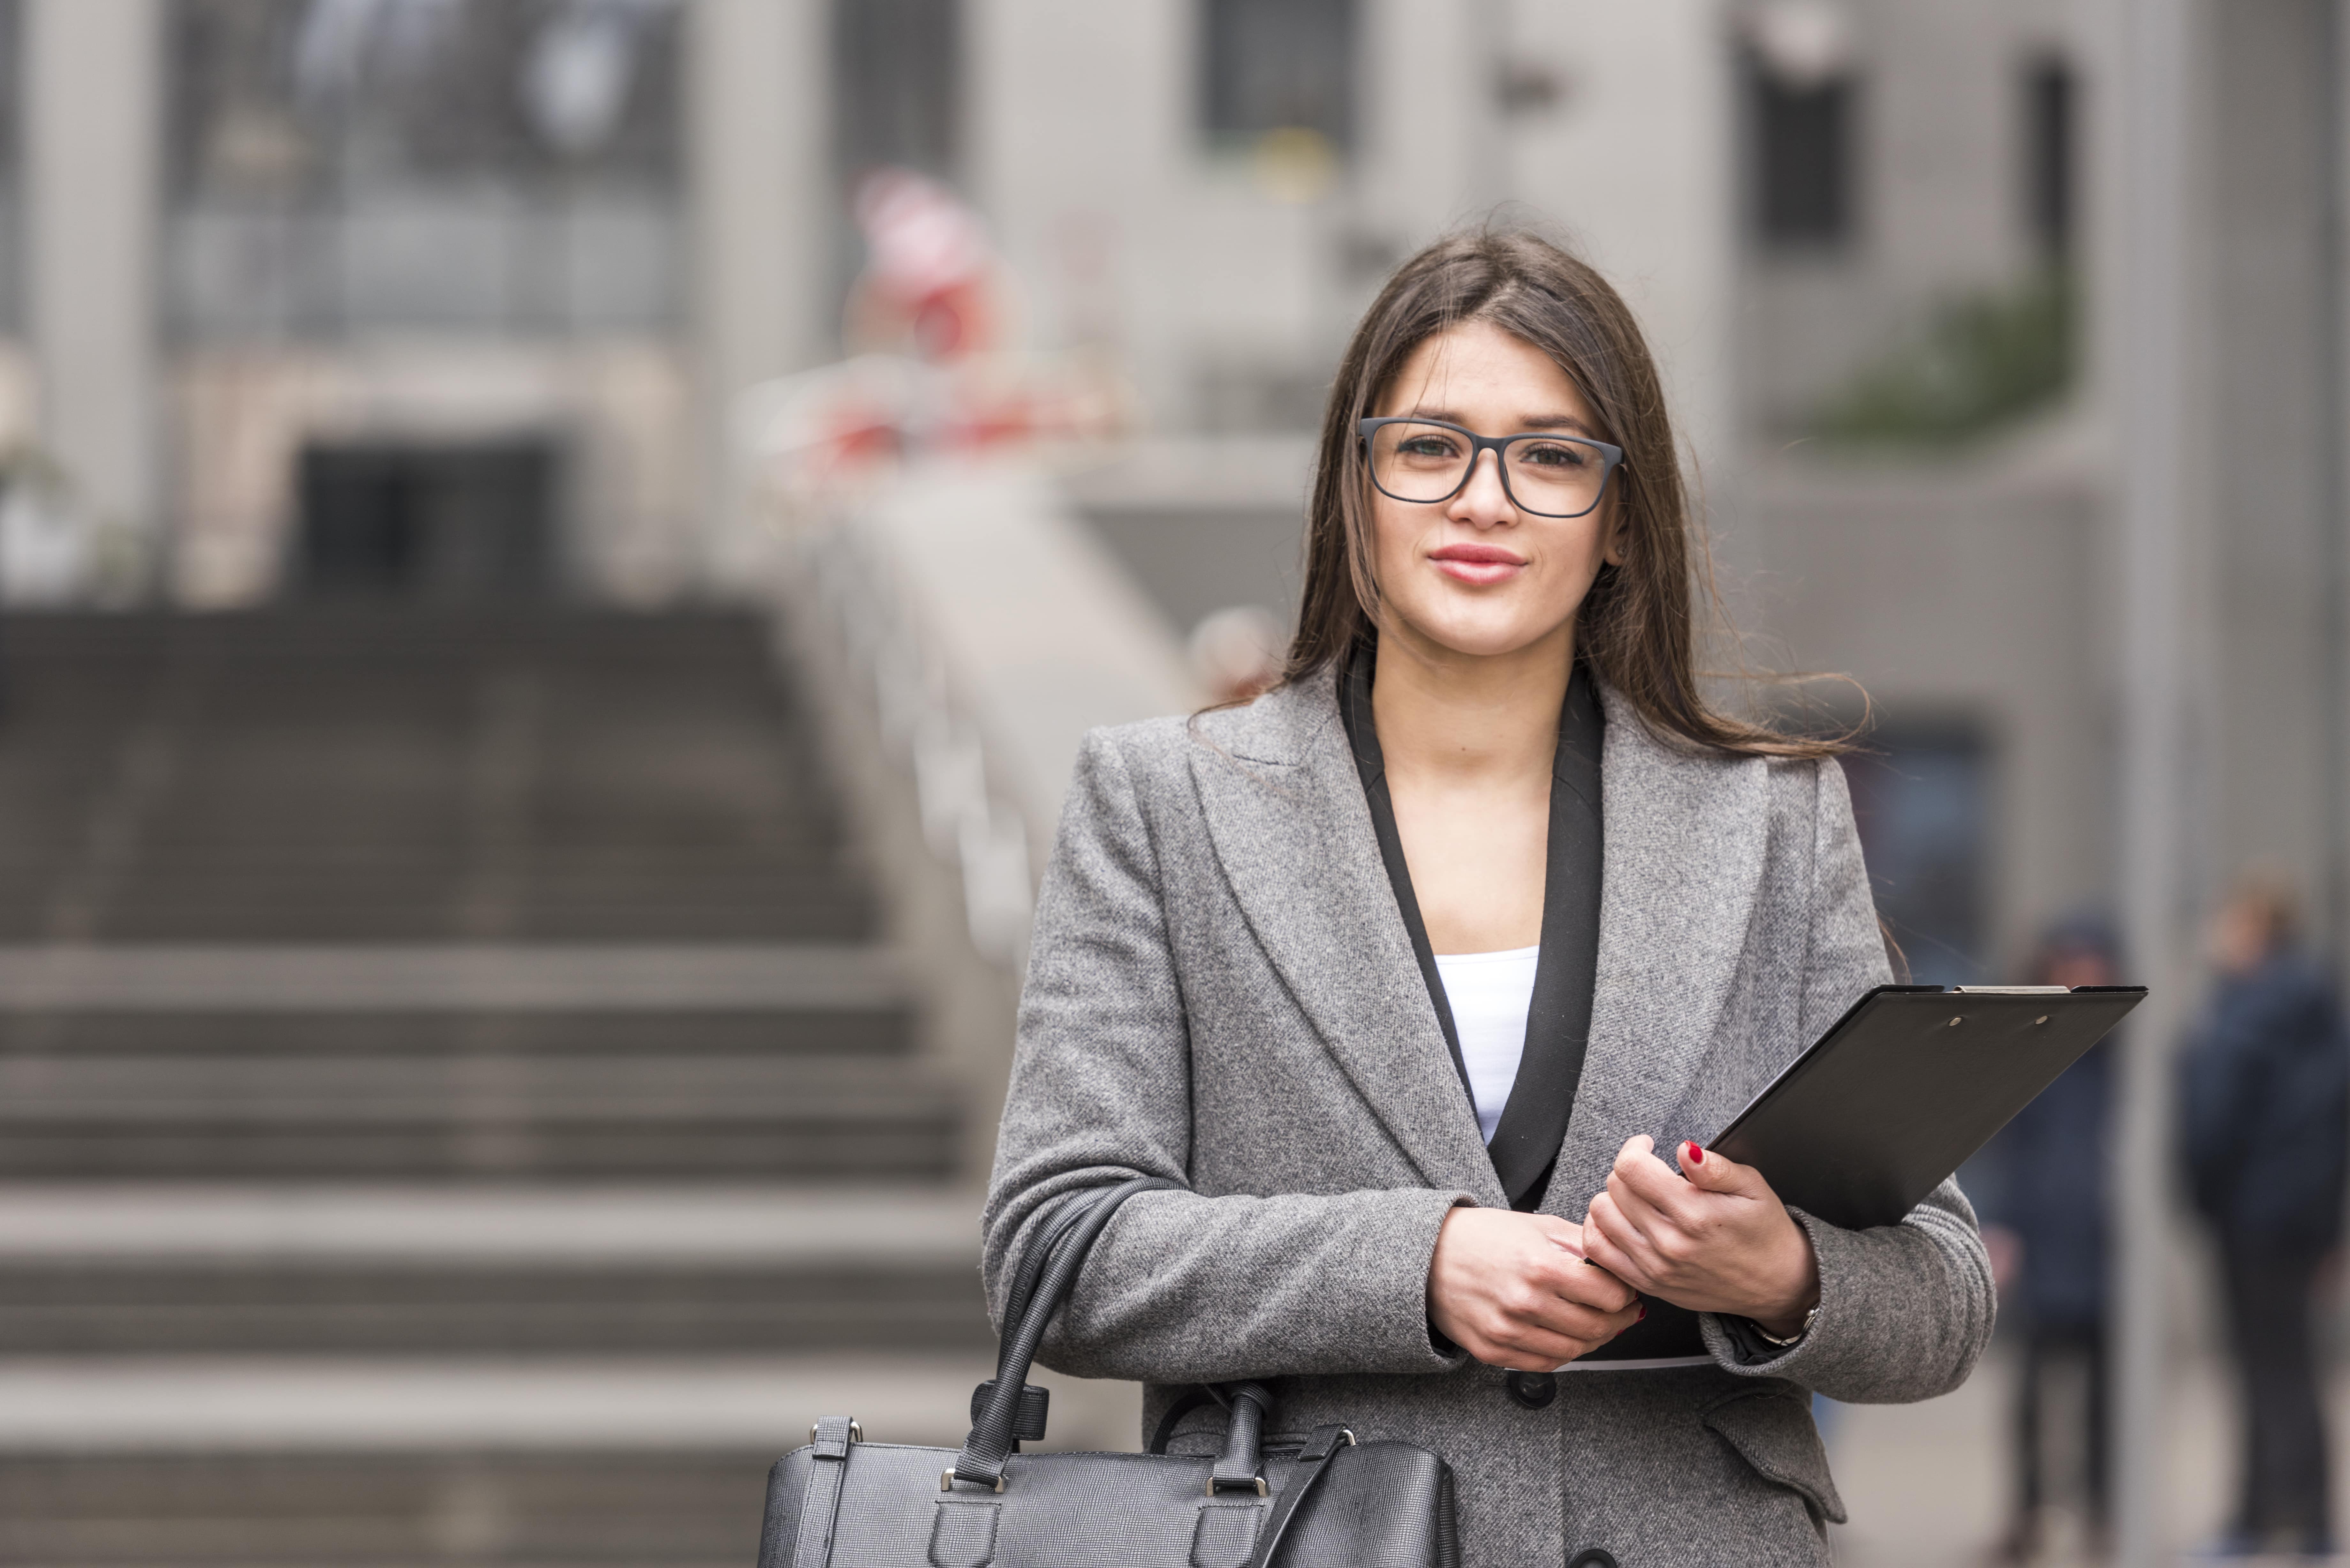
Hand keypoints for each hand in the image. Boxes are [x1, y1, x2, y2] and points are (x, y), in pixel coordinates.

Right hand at [1427, 1206, 1642, 1370]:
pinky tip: (1566, 1336)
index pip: (1608, 1295)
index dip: (1625, 1294)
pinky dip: (1564, 1353)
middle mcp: (1524, 1303)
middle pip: (1596, 1327)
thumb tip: (1617, 1264)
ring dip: (1595, 1339)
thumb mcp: (1536, 1225)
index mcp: (1539, 1266)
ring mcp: (1507, 1332)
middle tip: (1624, 1311)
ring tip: (1598, 1323)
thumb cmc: (1482, 1237)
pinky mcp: (1492, 1351)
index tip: (1626, 1290)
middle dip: (1619, 1320)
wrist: (1427, 1256)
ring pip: (1573, 1351)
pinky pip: (1544, 1364)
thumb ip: (1580, 1243)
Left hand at [1582, 1135, 1819, 1336]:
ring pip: (1600, 1215)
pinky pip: (1598, 1251)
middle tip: (1649, 1172)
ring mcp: (1655, 1267)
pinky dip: (1600, 1228)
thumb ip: (1714, 1167)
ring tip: (1637, 1195)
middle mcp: (1670, 1243)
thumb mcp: (1752, 1188)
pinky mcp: (1647, 1284)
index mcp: (1695, 1214)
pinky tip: (1621, 1219)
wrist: (1776, 1283)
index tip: (1648, 1147)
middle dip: (1628, 1170)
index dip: (1635, 1148)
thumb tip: (1684, 1149)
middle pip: (1614, 1187)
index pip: (1632, 1168)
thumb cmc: (1764, 1230)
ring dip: (1613, 1197)